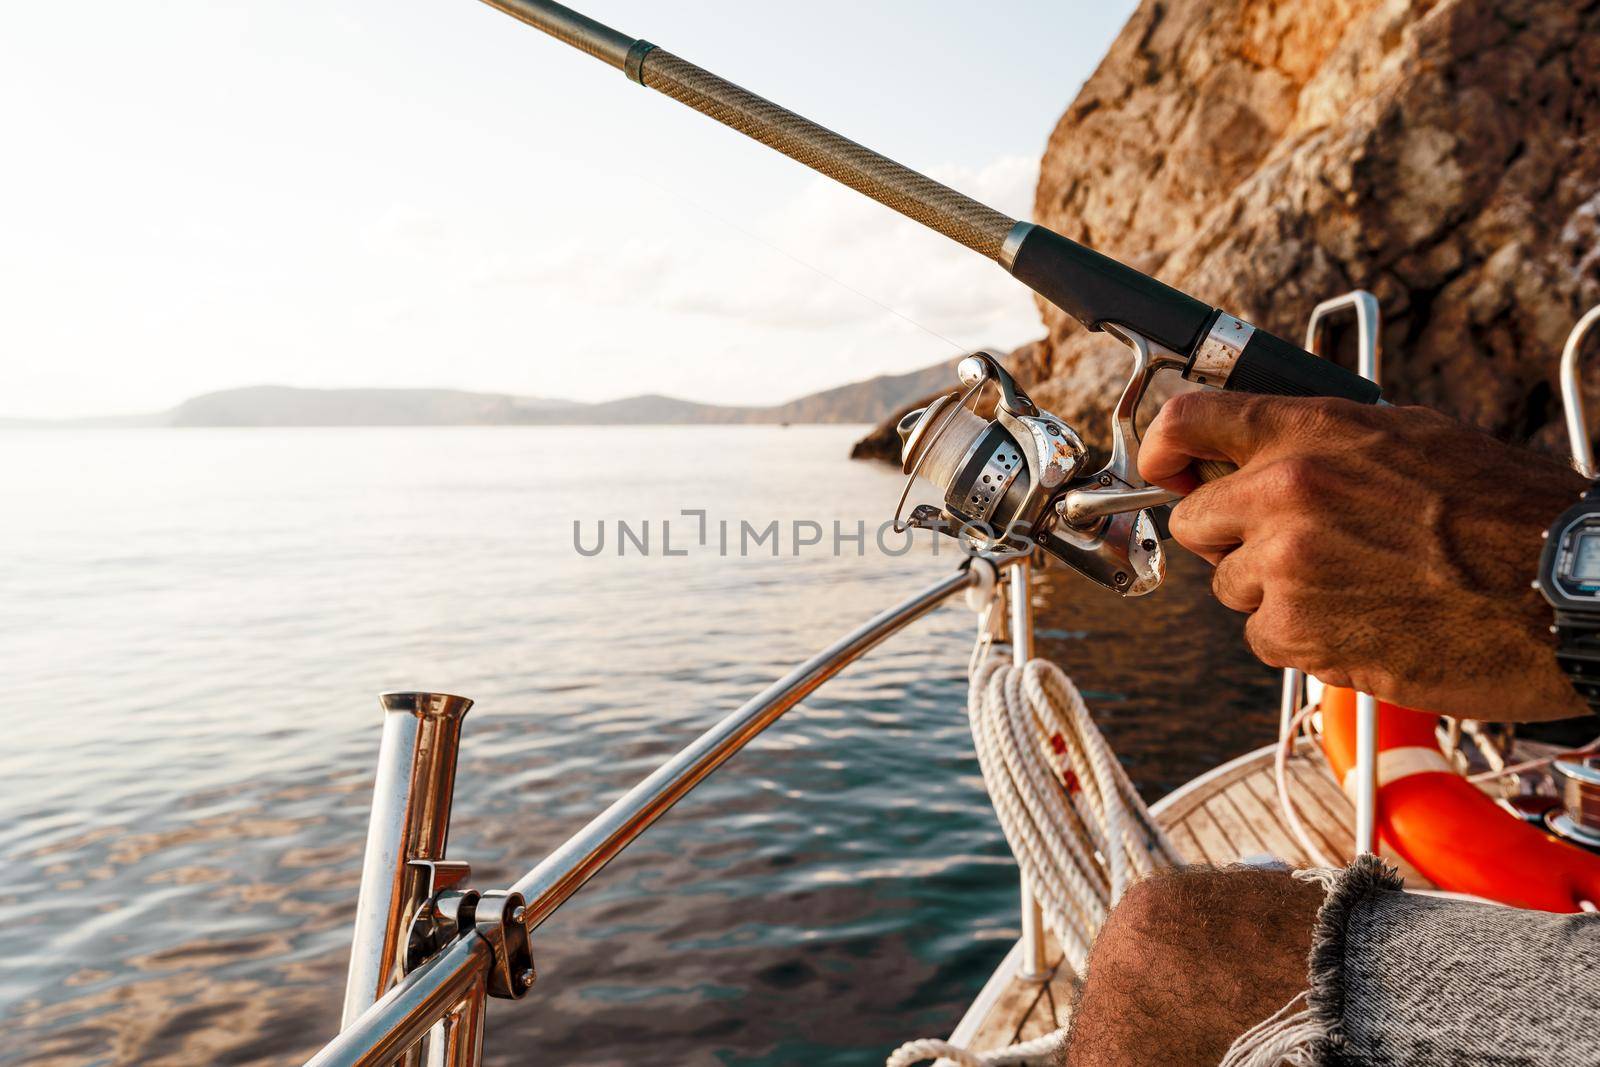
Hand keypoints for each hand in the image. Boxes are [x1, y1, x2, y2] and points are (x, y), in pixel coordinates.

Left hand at [1138, 391, 1589, 721]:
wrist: (1565, 588)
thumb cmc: (1509, 514)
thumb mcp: (1411, 438)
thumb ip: (1323, 443)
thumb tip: (1266, 453)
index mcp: (1311, 434)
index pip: (1187, 421)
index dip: (1161, 447)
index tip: (1160, 466)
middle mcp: (1285, 494)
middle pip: (1194, 521)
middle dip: (1232, 538)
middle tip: (1294, 548)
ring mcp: (1286, 567)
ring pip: (1232, 587)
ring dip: (1276, 594)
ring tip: (1356, 586)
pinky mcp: (1299, 635)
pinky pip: (1264, 639)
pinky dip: (1302, 640)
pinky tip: (1364, 622)